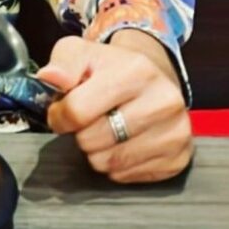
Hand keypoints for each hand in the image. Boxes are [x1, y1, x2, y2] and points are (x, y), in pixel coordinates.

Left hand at [35, 30, 192, 183]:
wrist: (152, 77)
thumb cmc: (111, 67)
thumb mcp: (80, 52)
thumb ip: (62, 64)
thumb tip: (49, 77)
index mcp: (136, 71)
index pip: (78, 111)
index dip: (59, 116)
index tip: (60, 111)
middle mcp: (163, 102)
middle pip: (93, 141)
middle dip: (80, 133)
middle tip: (88, 119)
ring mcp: (175, 132)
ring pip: (110, 163)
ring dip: (97, 151)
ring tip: (105, 129)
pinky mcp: (179, 158)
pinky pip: (128, 177)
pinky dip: (117, 165)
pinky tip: (122, 142)